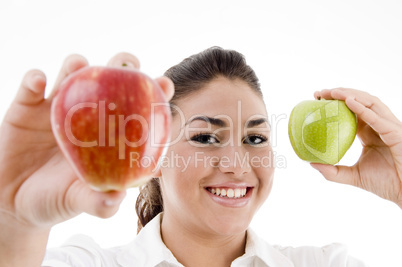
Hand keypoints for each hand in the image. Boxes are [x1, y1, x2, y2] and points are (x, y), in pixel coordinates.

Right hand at [0, 52, 173, 229]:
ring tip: (80, 65)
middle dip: (121, 65)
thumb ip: (99, 203)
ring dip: (77, 65)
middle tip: (127, 65)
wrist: (15, 204)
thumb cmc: (56, 200)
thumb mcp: (79, 201)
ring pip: (70, 74)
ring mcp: (57, 109)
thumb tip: (118, 198)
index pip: (134, 107)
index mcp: (106, 133)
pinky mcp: (25, 109)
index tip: (164, 84)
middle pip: (107, 79)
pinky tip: (40, 81)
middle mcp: (86, 115)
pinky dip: (35, 79)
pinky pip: (30, 88)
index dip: (151, 93)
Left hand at [312, 88, 401, 208]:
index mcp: (370, 132)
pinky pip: (377, 118)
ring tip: (332, 92)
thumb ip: (333, 171)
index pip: (351, 111)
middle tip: (320, 93)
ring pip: (370, 103)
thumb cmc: (384, 184)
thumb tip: (311, 163)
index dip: (336, 102)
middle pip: (360, 102)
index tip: (317, 99)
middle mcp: (379, 126)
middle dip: (340, 94)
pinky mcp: (396, 133)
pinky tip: (348, 102)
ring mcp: (389, 127)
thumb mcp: (353, 176)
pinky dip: (363, 108)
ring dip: (351, 95)